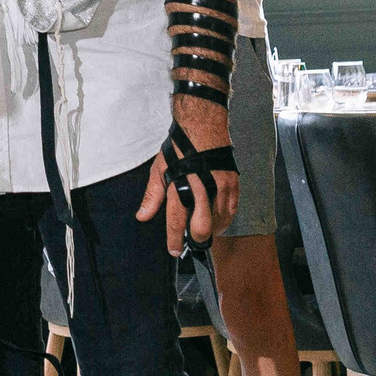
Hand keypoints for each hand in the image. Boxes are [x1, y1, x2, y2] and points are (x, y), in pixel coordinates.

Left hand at [137, 96, 236, 254]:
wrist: (202, 125)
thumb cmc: (179, 147)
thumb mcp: (159, 169)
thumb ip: (152, 196)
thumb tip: (143, 216)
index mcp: (179, 186)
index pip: (175, 221)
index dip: (174, 240)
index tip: (174, 250)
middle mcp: (200, 188)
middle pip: (202, 228)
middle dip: (196, 238)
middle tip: (191, 238)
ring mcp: (219, 187)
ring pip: (219, 222)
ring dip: (211, 228)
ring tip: (203, 224)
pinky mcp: (233, 183)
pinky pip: (231, 211)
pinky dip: (224, 217)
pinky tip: (216, 215)